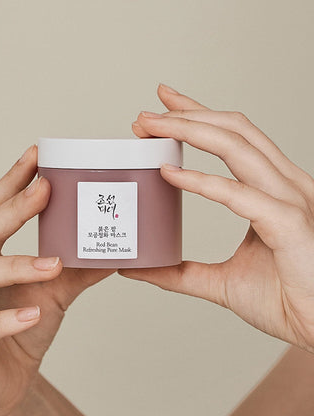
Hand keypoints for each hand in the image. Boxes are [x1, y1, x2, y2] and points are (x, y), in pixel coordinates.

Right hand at [0, 145, 114, 415]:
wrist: (4, 378)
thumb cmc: (22, 325)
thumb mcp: (55, 289)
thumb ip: (80, 266)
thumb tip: (119, 245)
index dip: (11, 180)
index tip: (36, 154)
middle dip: (13, 208)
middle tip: (45, 189)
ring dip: (17, 264)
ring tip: (53, 262)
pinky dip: (9, 318)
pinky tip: (35, 312)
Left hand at [119, 83, 313, 352]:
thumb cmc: (285, 300)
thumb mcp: (219, 282)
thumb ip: (180, 272)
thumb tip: (139, 265)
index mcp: (271, 191)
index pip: (232, 138)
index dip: (197, 117)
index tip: (161, 109)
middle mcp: (283, 185)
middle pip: (232, 129)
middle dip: (186, 115)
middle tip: (145, 114)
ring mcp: (289, 200)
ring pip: (236, 146)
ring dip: (189, 130)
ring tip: (150, 127)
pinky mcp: (288, 223)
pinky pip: (239, 193)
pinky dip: (201, 181)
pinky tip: (169, 174)